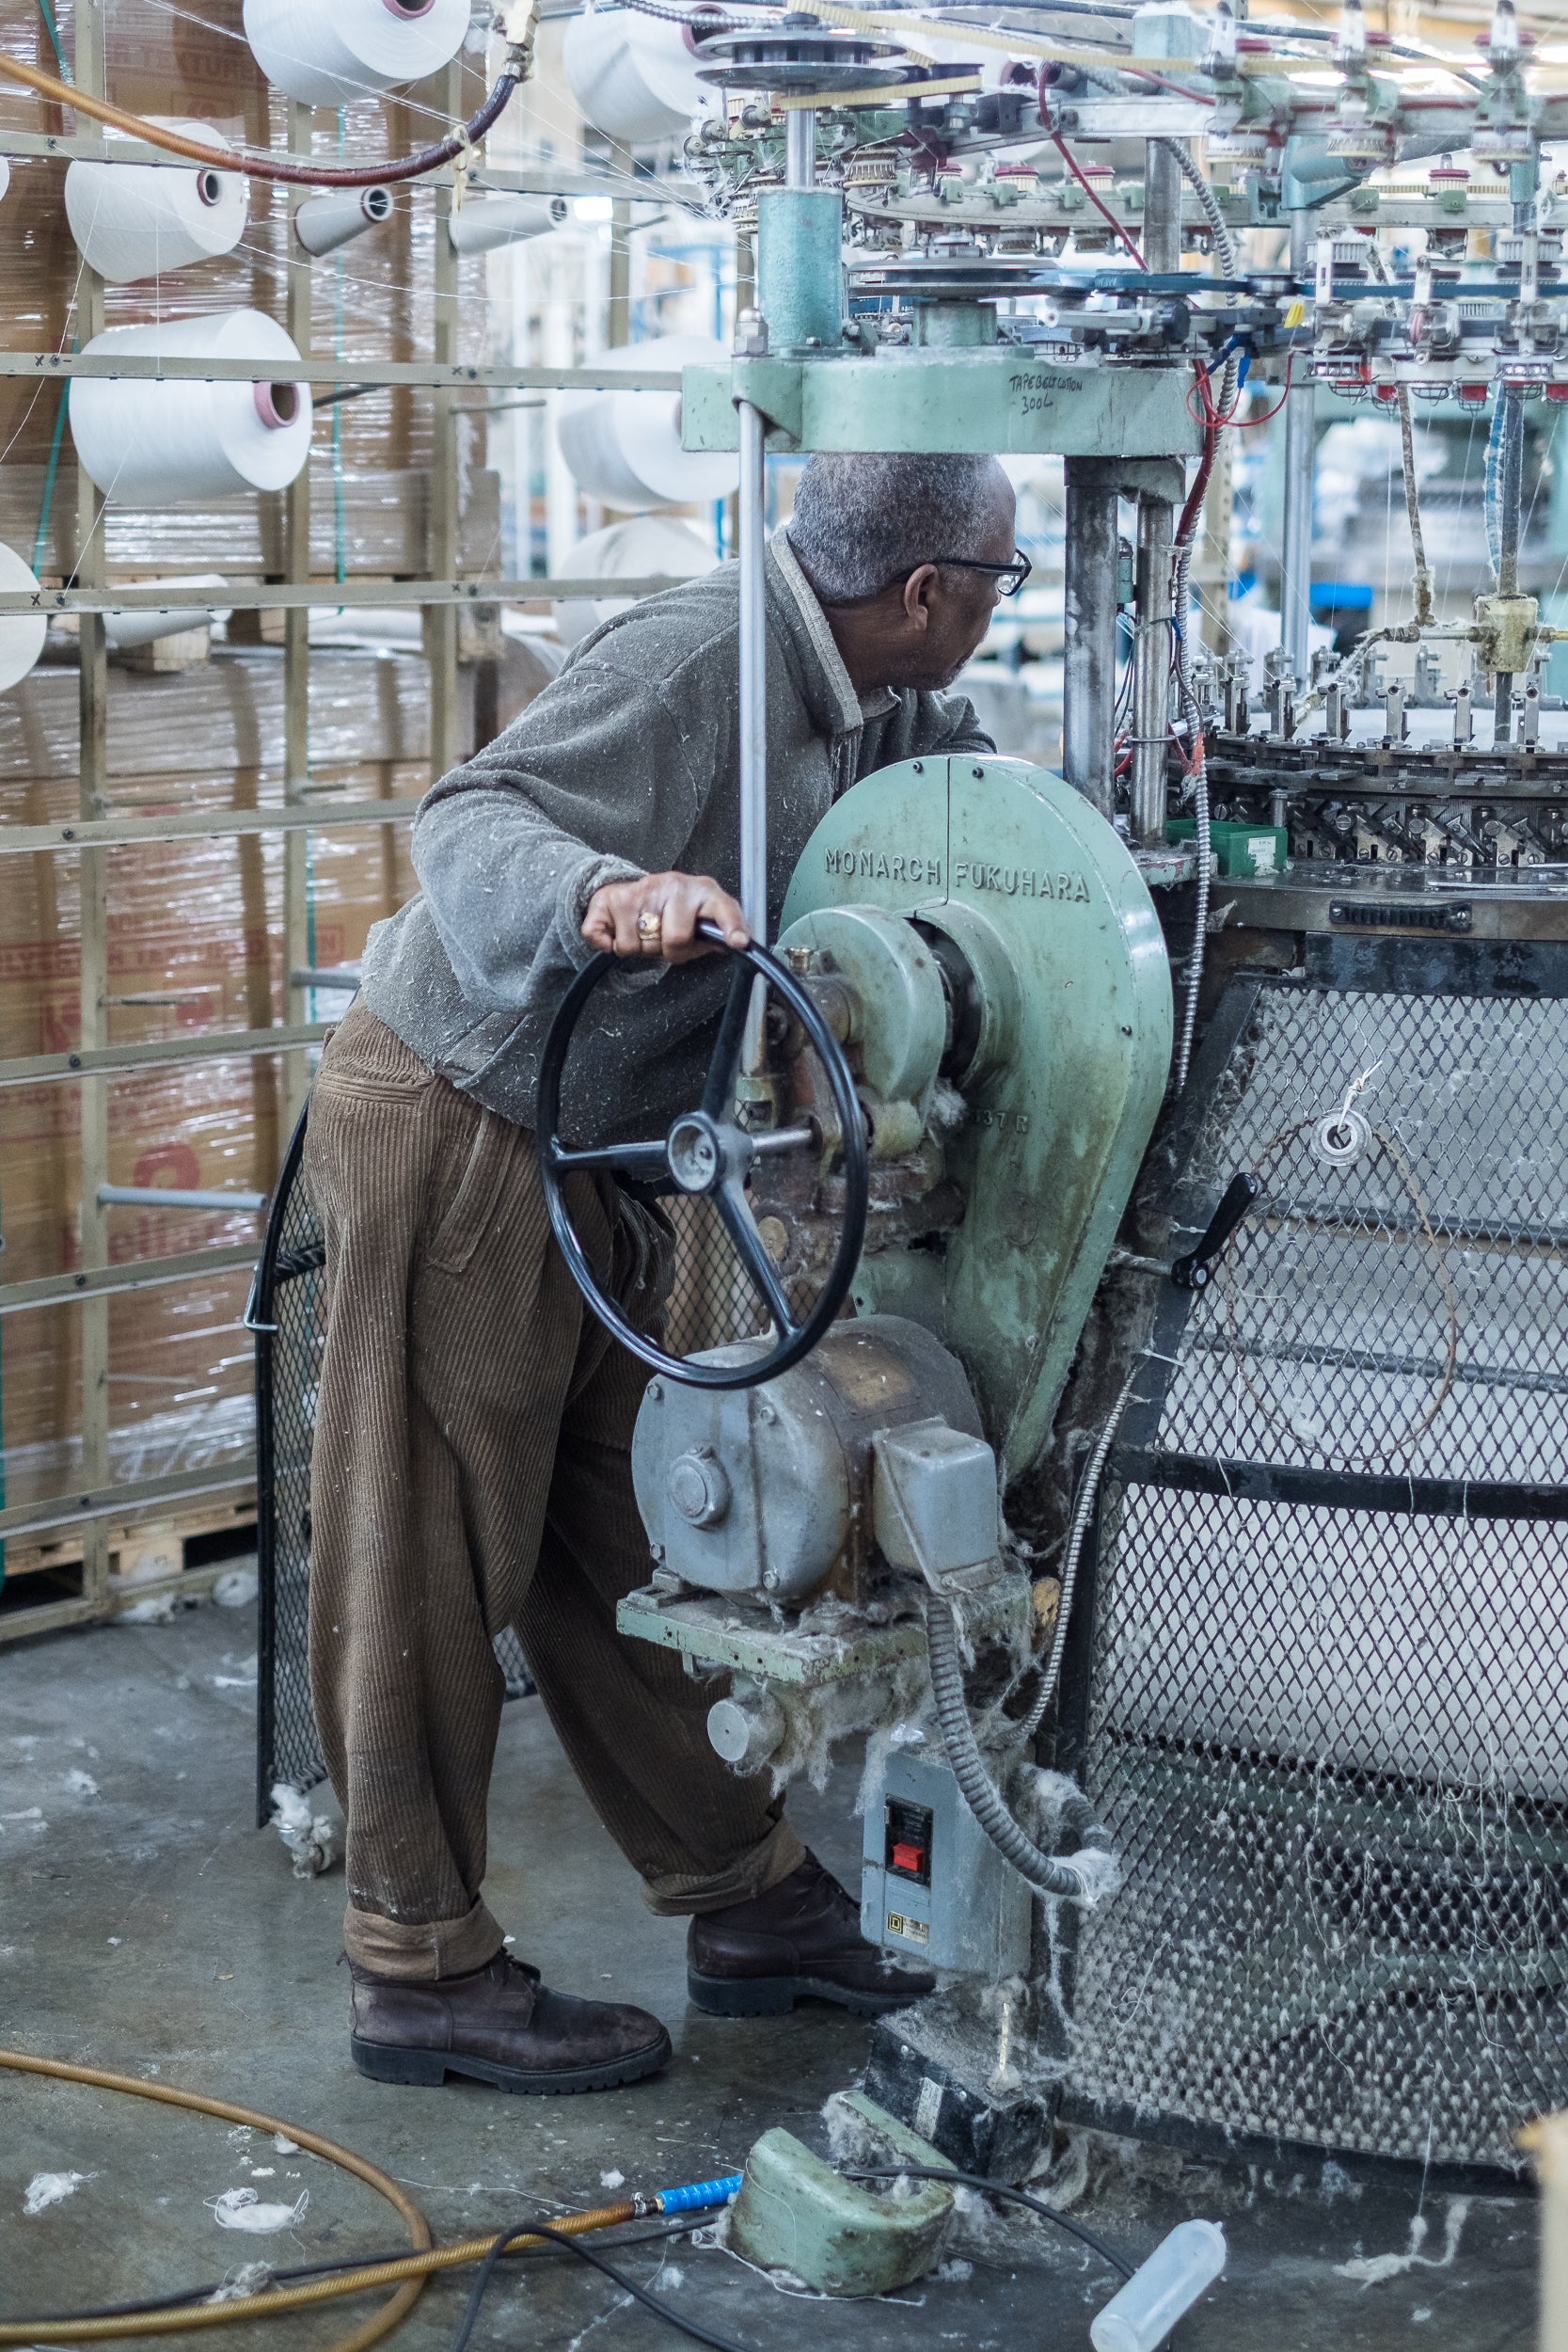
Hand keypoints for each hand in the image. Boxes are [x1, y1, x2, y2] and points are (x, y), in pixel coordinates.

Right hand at [582, 872, 749, 963]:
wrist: (629, 886)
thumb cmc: (672, 909)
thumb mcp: (701, 918)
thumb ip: (715, 936)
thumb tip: (731, 945)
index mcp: (703, 891)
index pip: (723, 907)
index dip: (731, 926)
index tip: (738, 942)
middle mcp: (673, 885)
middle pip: (675, 939)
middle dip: (669, 952)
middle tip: (666, 942)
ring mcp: (640, 890)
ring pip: (636, 945)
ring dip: (640, 949)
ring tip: (645, 933)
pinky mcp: (611, 898)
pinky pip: (607, 940)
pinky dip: (609, 946)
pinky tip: (619, 933)